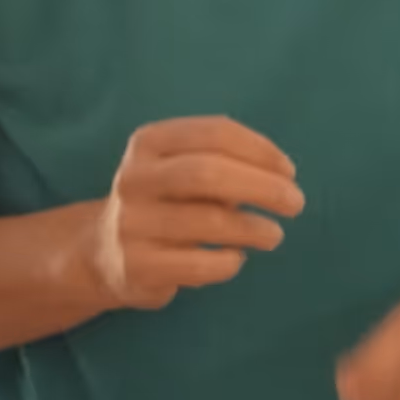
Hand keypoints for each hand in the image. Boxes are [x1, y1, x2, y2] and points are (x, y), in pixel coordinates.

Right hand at [91, 117, 304, 310]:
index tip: (289, 171)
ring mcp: (130, 223)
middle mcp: (134, 179)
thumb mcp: (187, 168)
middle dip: (263, 187)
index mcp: (149, 143)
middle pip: (208, 173)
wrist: (104, 253)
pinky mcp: (136, 266)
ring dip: (254, 228)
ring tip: (273, 235)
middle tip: (295, 203)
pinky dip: (229, 262)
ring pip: (207, 221)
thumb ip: (228, 163)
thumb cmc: (169, 202)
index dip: (261, 150)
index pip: (214, 133)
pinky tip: (236, 258)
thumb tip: (282, 178)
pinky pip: (199, 264)